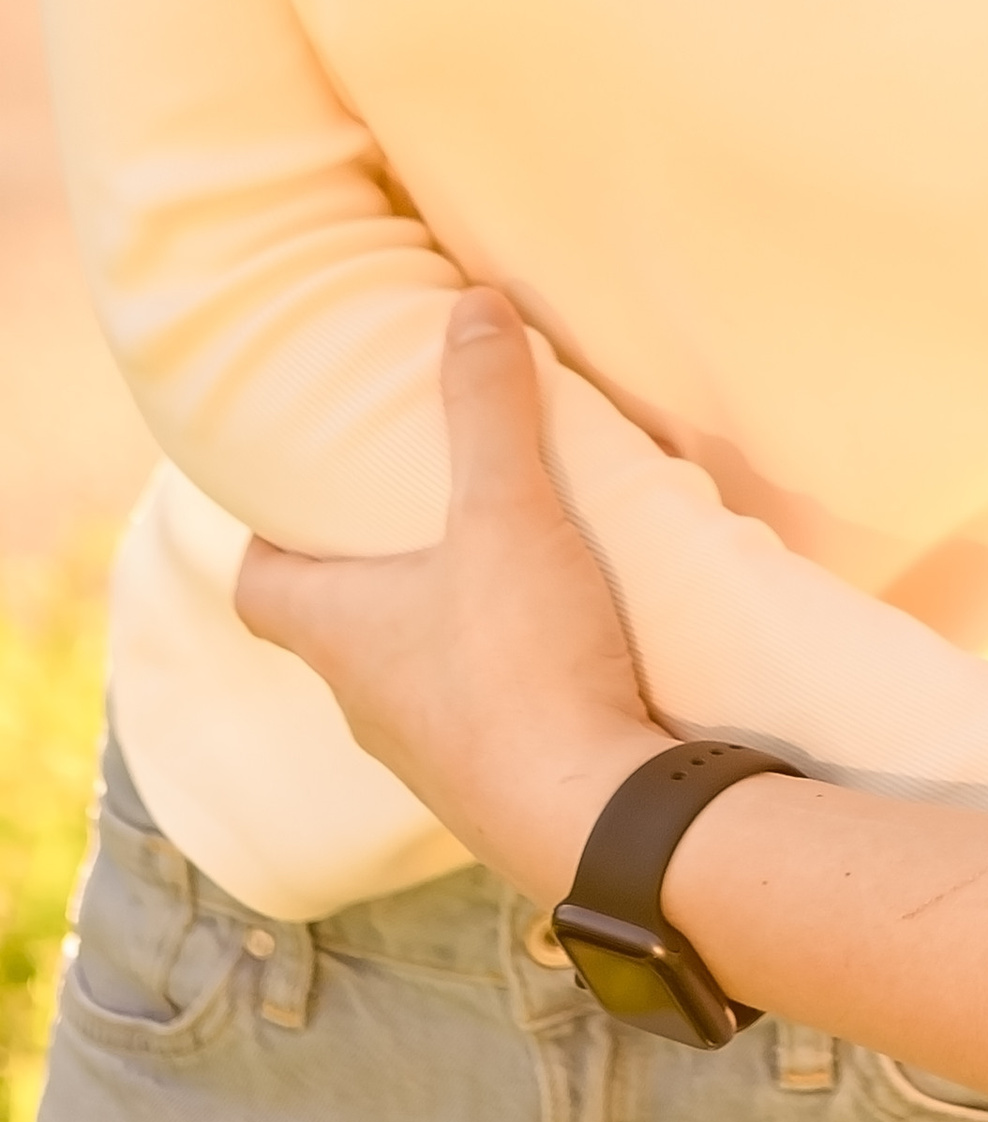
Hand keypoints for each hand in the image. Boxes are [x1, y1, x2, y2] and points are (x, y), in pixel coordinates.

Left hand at [237, 290, 669, 903]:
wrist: (594, 818)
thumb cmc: (521, 663)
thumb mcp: (508, 512)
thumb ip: (489, 408)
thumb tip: (472, 303)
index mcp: (337, 637)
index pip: (260, 584)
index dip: (272, 533)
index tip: (309, 486)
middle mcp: (365, 703)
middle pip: (338, 623)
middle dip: (373, 563)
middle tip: (422, 496)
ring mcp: (428, 754)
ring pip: (411, 670)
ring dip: (443, 618)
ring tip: (504, 555)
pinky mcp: (495, 782)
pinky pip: (479, 711)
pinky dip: (503, 669)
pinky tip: (560, 635)